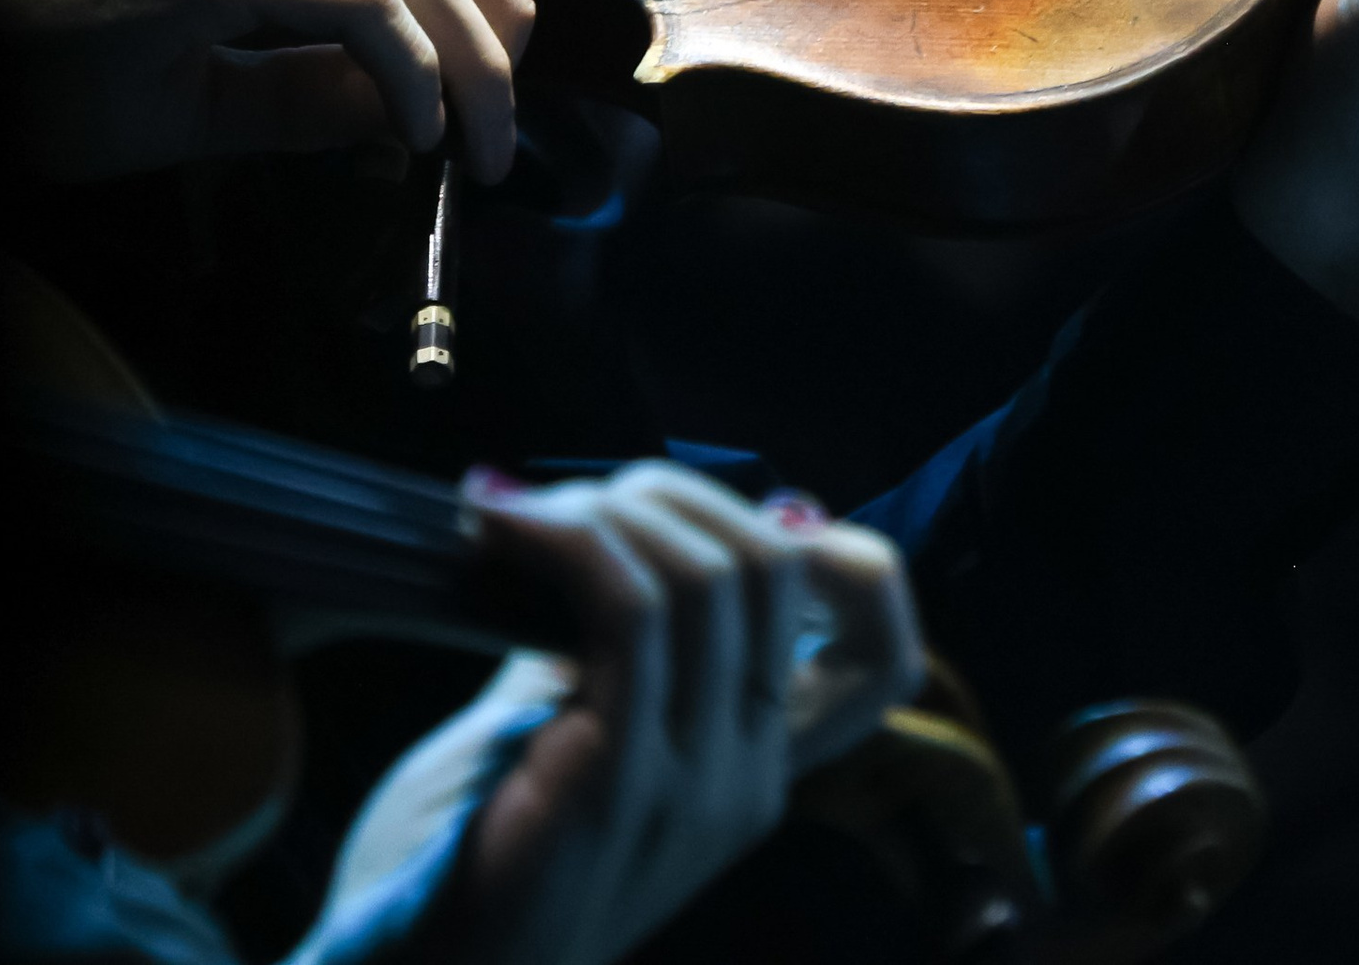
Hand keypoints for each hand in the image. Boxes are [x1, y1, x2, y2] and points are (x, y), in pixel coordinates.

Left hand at [320, 465, 922, 964]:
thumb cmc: (474, 865)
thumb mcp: (574, 739)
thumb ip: (617, 646)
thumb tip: (631, 520)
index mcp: (755, 775)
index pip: (884, 662)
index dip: (847, 558)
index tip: (748, 514)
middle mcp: (748, 783)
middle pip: (781, 568)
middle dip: (681, 493)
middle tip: (581, 492)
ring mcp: (695, 788)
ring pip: (711, 574)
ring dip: (615, 505)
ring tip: (527, 509)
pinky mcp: (620, 783)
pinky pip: (630, 609)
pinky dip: (570, 538)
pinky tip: (503, 525)